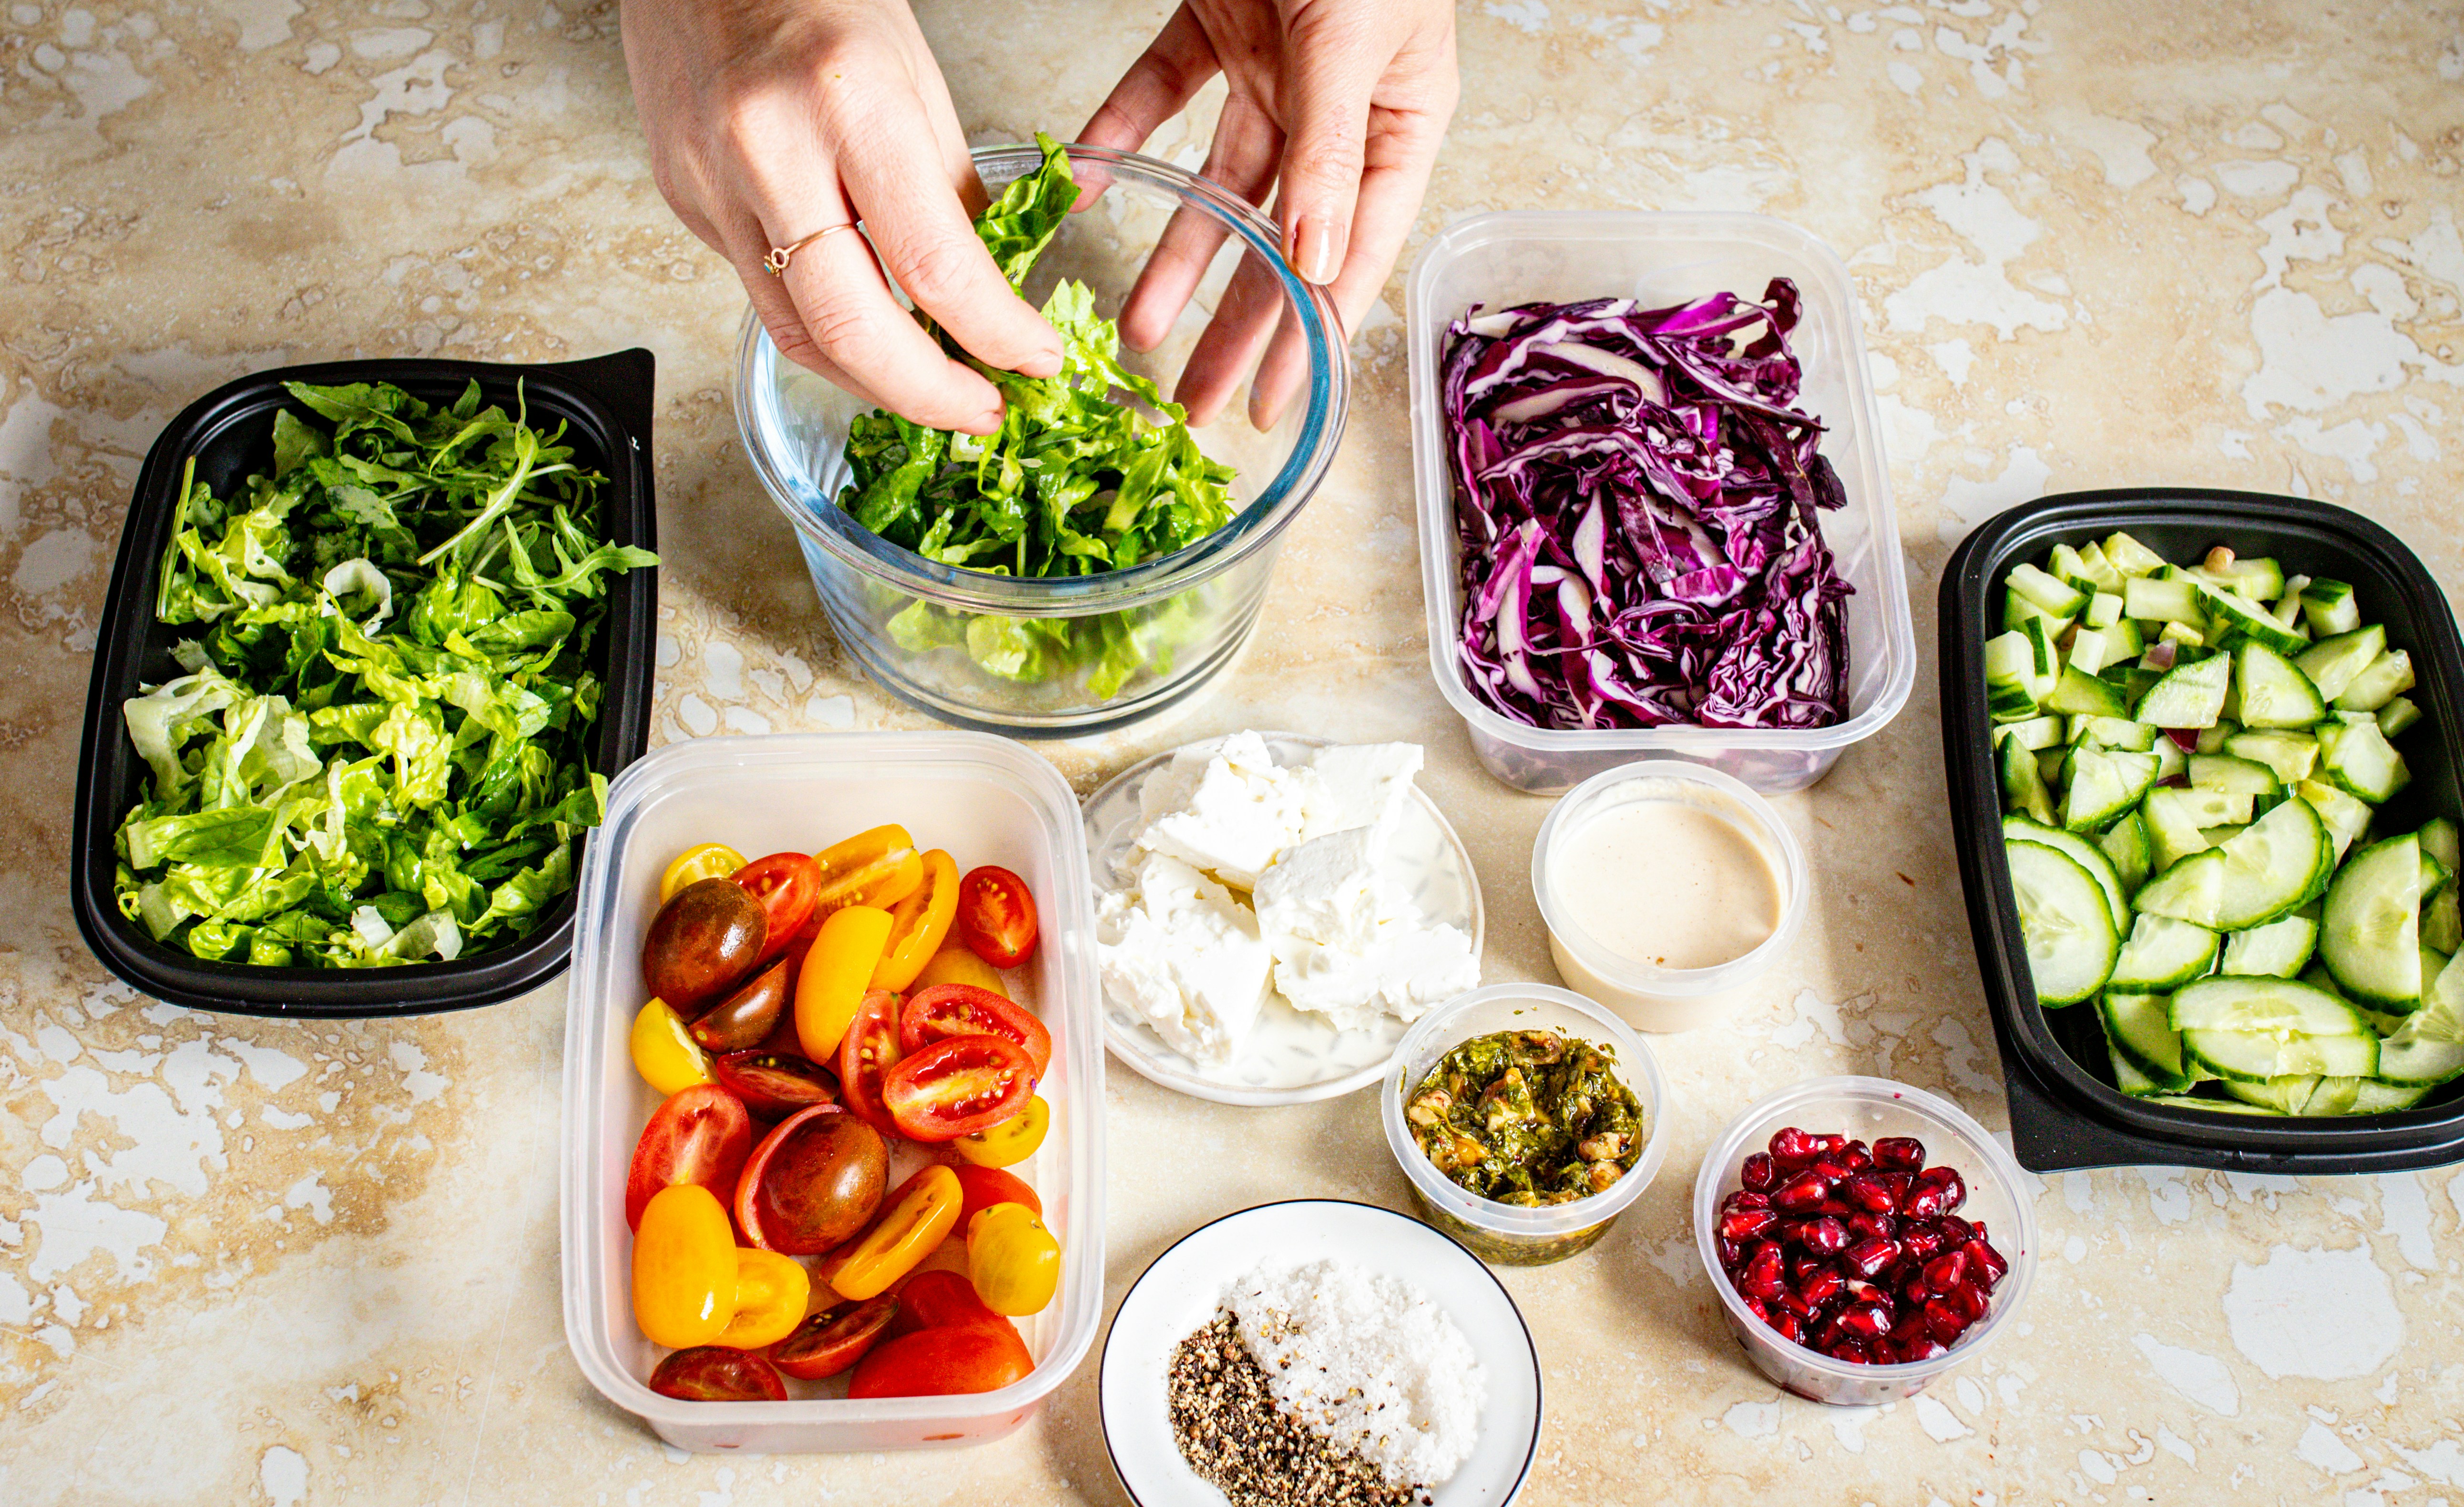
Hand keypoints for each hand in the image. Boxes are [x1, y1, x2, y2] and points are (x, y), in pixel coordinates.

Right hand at [620, 0, 1060, 432]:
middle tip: (983, 411)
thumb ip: (951, 190)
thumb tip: (989, 288)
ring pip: (801, 335)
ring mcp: (712, 184)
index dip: (994, 332)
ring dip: (877, 383)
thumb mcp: (915, 76)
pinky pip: (763, 300)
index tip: (1035, 359)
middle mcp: (769, 150)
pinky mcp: (684, 205)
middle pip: (853, 328)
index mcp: (848, 104)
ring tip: (935, 391)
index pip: (932, 264)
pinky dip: (827, 336)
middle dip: (930, 394)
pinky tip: (870, 342)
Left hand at [1082, 0, 1457, 426]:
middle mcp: (1337, 111)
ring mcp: (1274, 71)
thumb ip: (1328, 143)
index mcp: (1398, 121)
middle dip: (1234, 326)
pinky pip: (1160, 92)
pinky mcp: (1216, 23)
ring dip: (1173, 255)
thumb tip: (1312, 257)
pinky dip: (1120, 134)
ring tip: (1136, 326)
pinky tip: (1088, 182)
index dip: (1311, 332)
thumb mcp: (1351, 41)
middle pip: (1280, 241)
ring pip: (1216, 184)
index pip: (1353, 250)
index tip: (1270, 401)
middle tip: (1191, 401)